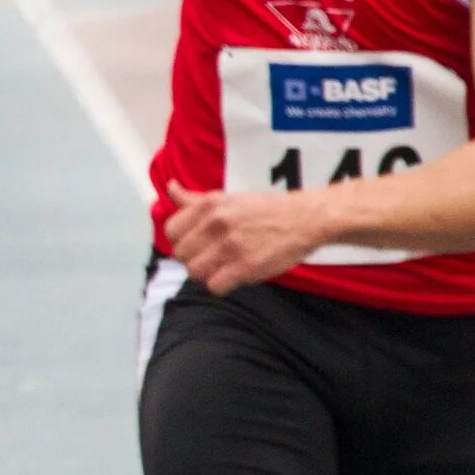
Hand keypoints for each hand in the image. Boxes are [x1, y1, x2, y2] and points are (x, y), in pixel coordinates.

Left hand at [164, 183, 330, 295]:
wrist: (304, 219)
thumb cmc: (265, 209)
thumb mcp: (228, 197)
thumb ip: (195, 200)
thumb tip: (170, 188)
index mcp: (210, 205)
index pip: (172, 231)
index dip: (180, 240)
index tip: (195, 243)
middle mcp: (217, 224)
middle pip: (181, 254)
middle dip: (193, 258)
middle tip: (210, 258)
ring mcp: (231, 246)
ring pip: (195, 272)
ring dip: (206, 274)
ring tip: (221, 268)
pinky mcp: (246, 267)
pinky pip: (214, 286)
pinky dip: (220, 286)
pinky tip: (232, 277)